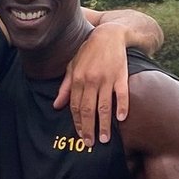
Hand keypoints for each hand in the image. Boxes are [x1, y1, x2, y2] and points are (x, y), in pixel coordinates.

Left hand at [54, 24, 128, 145]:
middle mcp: (91, 80)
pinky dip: (122, 107)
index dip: (77, 123)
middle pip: (88, 110)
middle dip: (88, 128)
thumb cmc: (88, 52)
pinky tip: (121, 119)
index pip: (75, 106)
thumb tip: (56, 105)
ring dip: (104, 124)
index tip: (80, 135)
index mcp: (78, 79)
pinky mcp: (121, 76)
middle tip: (90, 143)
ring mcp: (107, 79)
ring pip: (104, 106)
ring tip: (105, 138)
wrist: (109, 35)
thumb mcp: (73, 66)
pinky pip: (122, 94)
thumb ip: (65, 87)